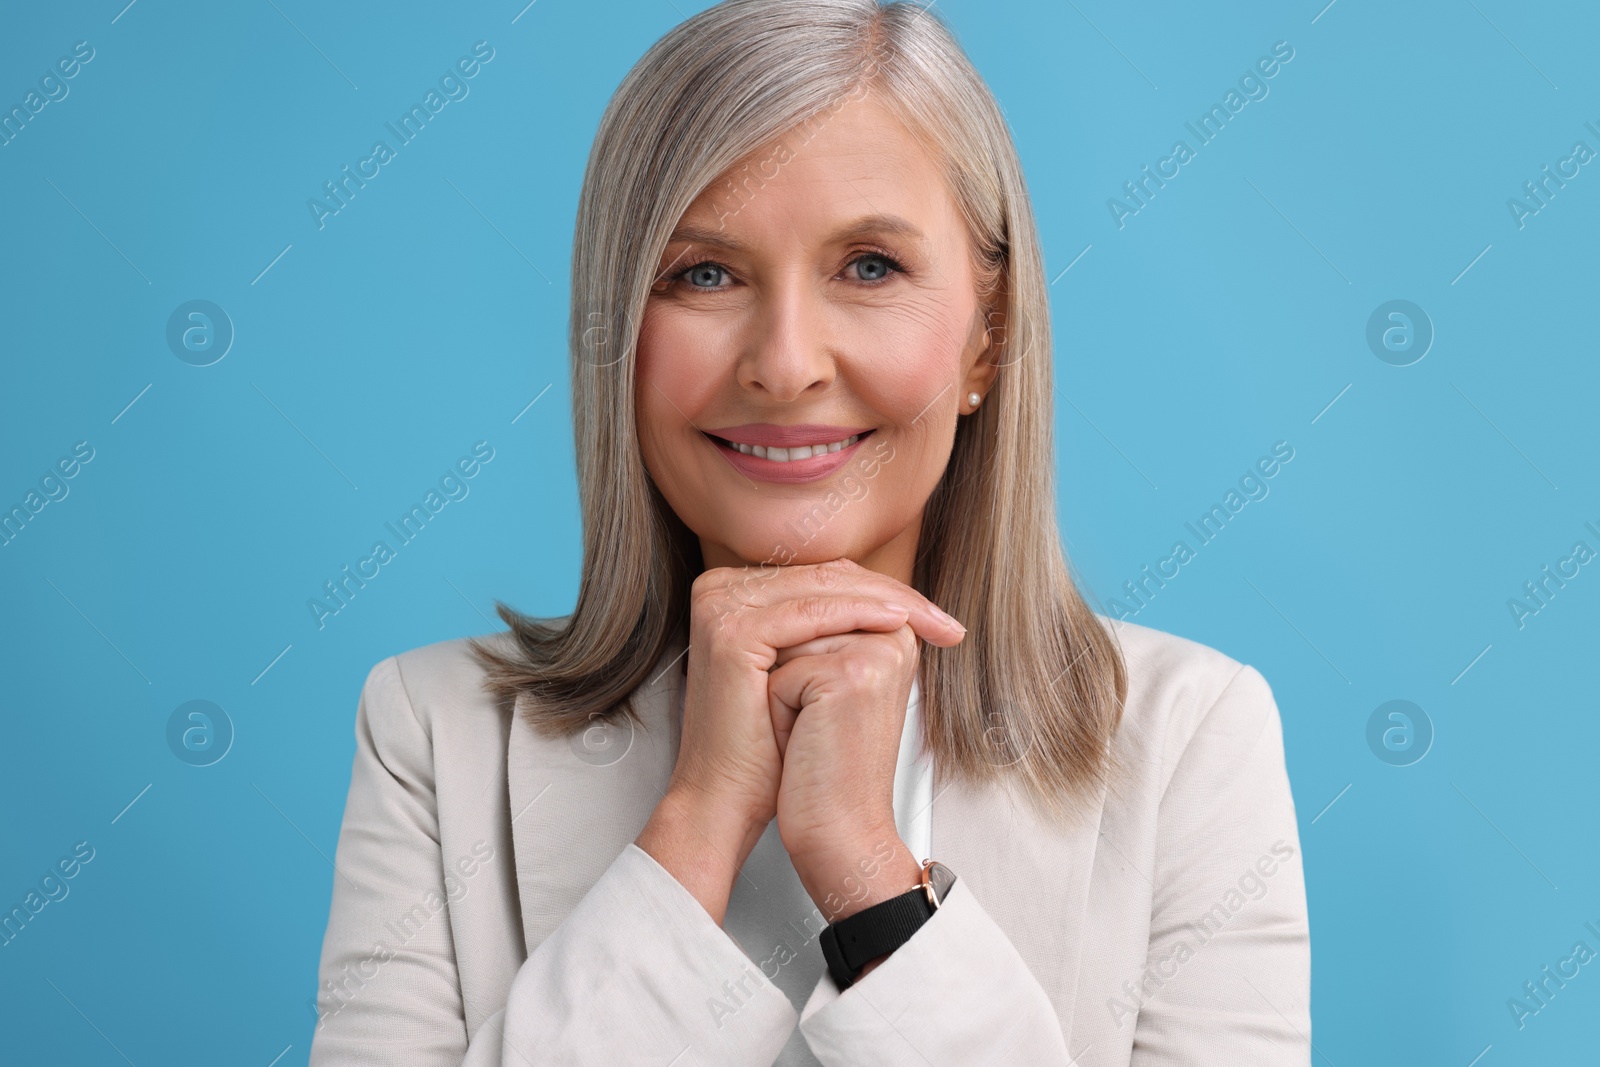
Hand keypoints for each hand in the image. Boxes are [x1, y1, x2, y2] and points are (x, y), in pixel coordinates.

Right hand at [636, 558, 962, 923]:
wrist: (726, 799)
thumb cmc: (764, 746)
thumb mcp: (801, 672)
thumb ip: (831, 628)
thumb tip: (897, 601)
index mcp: (732, 590)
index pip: (821, 576)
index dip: (882, 592)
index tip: (936, 618)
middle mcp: (719, 589)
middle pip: (824, 577)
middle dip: (893, 596)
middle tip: (943, 619)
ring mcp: (720, 606)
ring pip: (822, 589)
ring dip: (885, 601)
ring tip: (931, 620)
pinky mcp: (731, 631)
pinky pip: (810, 613)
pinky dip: (858, 614)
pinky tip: (895, 623)